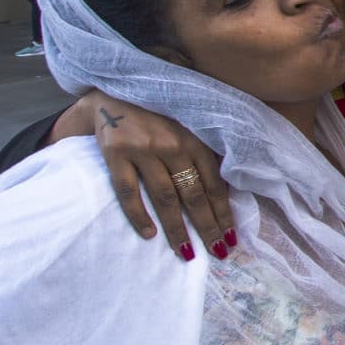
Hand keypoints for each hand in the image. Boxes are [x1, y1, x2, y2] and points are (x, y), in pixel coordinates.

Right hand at [55, 91, 233, 259]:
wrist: (113, 92)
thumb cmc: (158, 115)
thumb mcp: (187, 127)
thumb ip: (203, 154)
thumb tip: (226, 193)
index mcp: (195, 139)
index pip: (213, 183)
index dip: (223, 212)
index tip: (231, 237)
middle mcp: (172, 144)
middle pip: (193, 194)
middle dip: (208, 226)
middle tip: (218, 251)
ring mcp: (143, 149)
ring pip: (165, 197)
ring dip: (177, 228)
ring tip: (187, 252)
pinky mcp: (115, 153)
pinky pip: (128, 191)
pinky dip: (139, 215)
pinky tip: (149, 235)